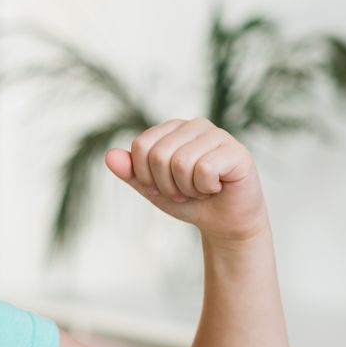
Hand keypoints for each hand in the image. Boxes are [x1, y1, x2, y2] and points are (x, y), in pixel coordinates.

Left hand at [106, 118, 267, 242]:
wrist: (224, 221)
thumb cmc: (188, 201)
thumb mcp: (152, 189)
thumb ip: (131, 172)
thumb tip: (109, 155)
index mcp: (172, 129)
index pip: (141, 146)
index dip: (146, 176)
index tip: (162, 187)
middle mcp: (194, 125)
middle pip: (159, 155)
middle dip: (167, 185)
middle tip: (184, 191)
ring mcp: (218, 135)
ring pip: (181, 162)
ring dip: (187, 188)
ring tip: (200, 189)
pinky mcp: (236, 150)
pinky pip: (204, 168)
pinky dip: (205, 188)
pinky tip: (217, 187)